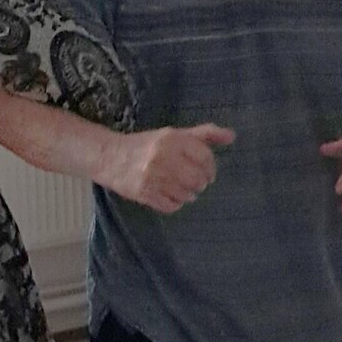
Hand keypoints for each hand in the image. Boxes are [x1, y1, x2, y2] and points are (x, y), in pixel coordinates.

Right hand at [104, 125, 235, 212]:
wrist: (109, 156)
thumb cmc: (146, 145)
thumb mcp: (174, 134)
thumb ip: (204, 134)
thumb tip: (233, 136)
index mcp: (172, 139)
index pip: (205, 157)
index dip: (211, 168)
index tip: (208, 173)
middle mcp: (164, 156)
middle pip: (197, 179)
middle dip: (200, 184)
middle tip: (195, 183)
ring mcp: (153, 177)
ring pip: (186, 194)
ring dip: (188, 195)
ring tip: (181, 190)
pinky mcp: (144, 193)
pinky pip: (171, 206)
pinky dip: (175, 204)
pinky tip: (169, 197)